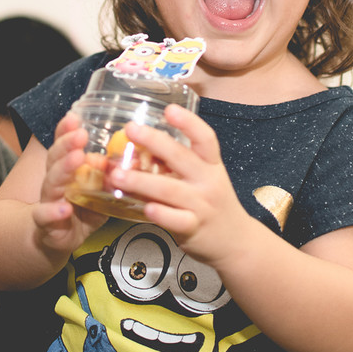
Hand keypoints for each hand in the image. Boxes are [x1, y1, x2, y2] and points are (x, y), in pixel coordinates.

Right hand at [30, 112, 106, 253]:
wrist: (53, 240)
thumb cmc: (79, 212)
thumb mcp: (97, 193)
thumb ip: (109, 177)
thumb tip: (132, 159)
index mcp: (66, 169)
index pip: (64, 145)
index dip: (66, 131)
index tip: (75, 117)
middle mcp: (54, 181)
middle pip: (56, 159)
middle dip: (67, 144)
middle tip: (81, 134)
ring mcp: (48, 201)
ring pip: (51, 183)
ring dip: (64, 169)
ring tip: (77, 159)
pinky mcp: (45, 224)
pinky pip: (45, 216)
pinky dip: (53, 212)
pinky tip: (64, 208)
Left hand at [109, 105, 252, 267]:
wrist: (235, 241)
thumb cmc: (213, 203)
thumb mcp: (203, 178)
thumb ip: (177, 165)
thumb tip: (140, 149)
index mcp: (211, 165)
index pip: (205, 139)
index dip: (189, 122)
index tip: (169, 109)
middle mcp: (208, 182)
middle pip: (182, 158)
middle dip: (155, 142)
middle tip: (131, 130)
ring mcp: (202, 206)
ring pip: (171, 190)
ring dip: (142, 180)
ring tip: (117, 174)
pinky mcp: (194, 229)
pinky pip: (176, 220)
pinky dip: (161, 214)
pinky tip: (145, 208)